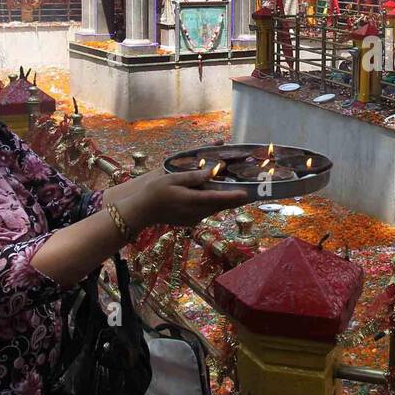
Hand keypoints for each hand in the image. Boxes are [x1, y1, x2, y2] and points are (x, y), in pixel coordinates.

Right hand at [127, 171, 251, 228]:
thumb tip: (212, 172)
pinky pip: (207, 211)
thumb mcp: (172, 179)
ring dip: (226, 201)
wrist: (142, 211)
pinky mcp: (191, 222)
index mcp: (191, 201)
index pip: (217, 199)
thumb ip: (193, 176)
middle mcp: (195, 213)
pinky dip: (215, 204)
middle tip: (252, 191)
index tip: (248, 194)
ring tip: (240, 192)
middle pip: (221, 206)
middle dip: (236, 199)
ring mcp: (193, 219)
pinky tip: (219, 195)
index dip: (234, 197)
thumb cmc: (155, 191)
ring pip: (215, 209)